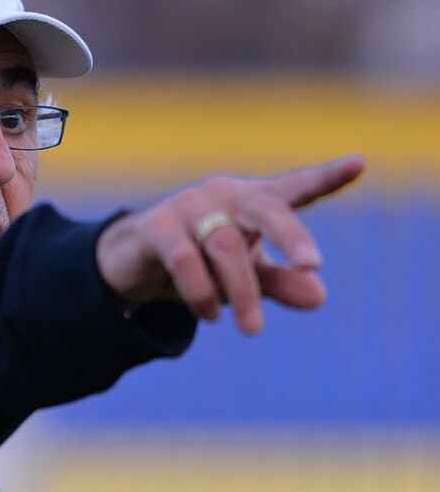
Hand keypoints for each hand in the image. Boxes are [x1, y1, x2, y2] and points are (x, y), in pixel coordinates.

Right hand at [95, 155, 365, 333]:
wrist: (132, 264)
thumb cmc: (201, 263)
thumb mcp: (245, 275)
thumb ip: (281, 282)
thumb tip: (319, 296)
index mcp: (252, 201)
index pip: (296, 186)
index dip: (327, 177)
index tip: (359, 163)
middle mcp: (223, 194)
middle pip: (266, 209)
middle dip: (291, 235)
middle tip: (312, 266)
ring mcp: (188, 206)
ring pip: (226, 245)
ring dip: (241, 291)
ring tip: (251, 328)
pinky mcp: (156, 226)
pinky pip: (185, 260)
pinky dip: (201, 293)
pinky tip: (209, 315)